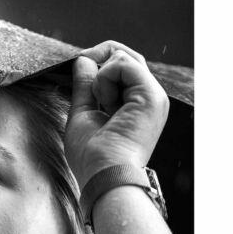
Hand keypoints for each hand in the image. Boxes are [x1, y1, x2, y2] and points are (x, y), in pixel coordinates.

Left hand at [65, 41, 168, 188]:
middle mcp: (147, 99)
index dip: (100, 61)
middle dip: (99, 57)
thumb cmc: (92, 158)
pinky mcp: (151, 95)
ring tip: (99, 103)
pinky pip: (124, 64)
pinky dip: (106, 77)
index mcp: (134, 105)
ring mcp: (152, 96)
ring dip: (101, 76)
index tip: (80, 65)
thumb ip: (84, 86)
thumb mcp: (83, 114)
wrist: (104, 176)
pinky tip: (104, 100)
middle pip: (127, 57)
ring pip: (124, 58)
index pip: (122, 68)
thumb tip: (84, 59)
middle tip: (81, 66)